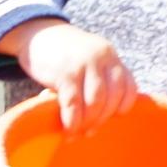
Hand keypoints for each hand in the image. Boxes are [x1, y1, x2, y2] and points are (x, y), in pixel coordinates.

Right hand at [0, 18, 135, 132]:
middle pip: (112, 97)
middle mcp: (103, 58)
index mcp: (112, 57)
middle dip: (102, 119)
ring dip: (87, 123)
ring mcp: (84, 64)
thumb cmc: (63, 54)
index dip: (123, 107)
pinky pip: (73, 103)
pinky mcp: (65, 73)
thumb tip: (98, 117)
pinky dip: (72, 120)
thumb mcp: (89, 60)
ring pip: (95, 102)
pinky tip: (67, 129)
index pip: (129, 87)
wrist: (37, 32)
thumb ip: (98, 80)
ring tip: (77, 133)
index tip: (111, 118)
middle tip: (90, 132)